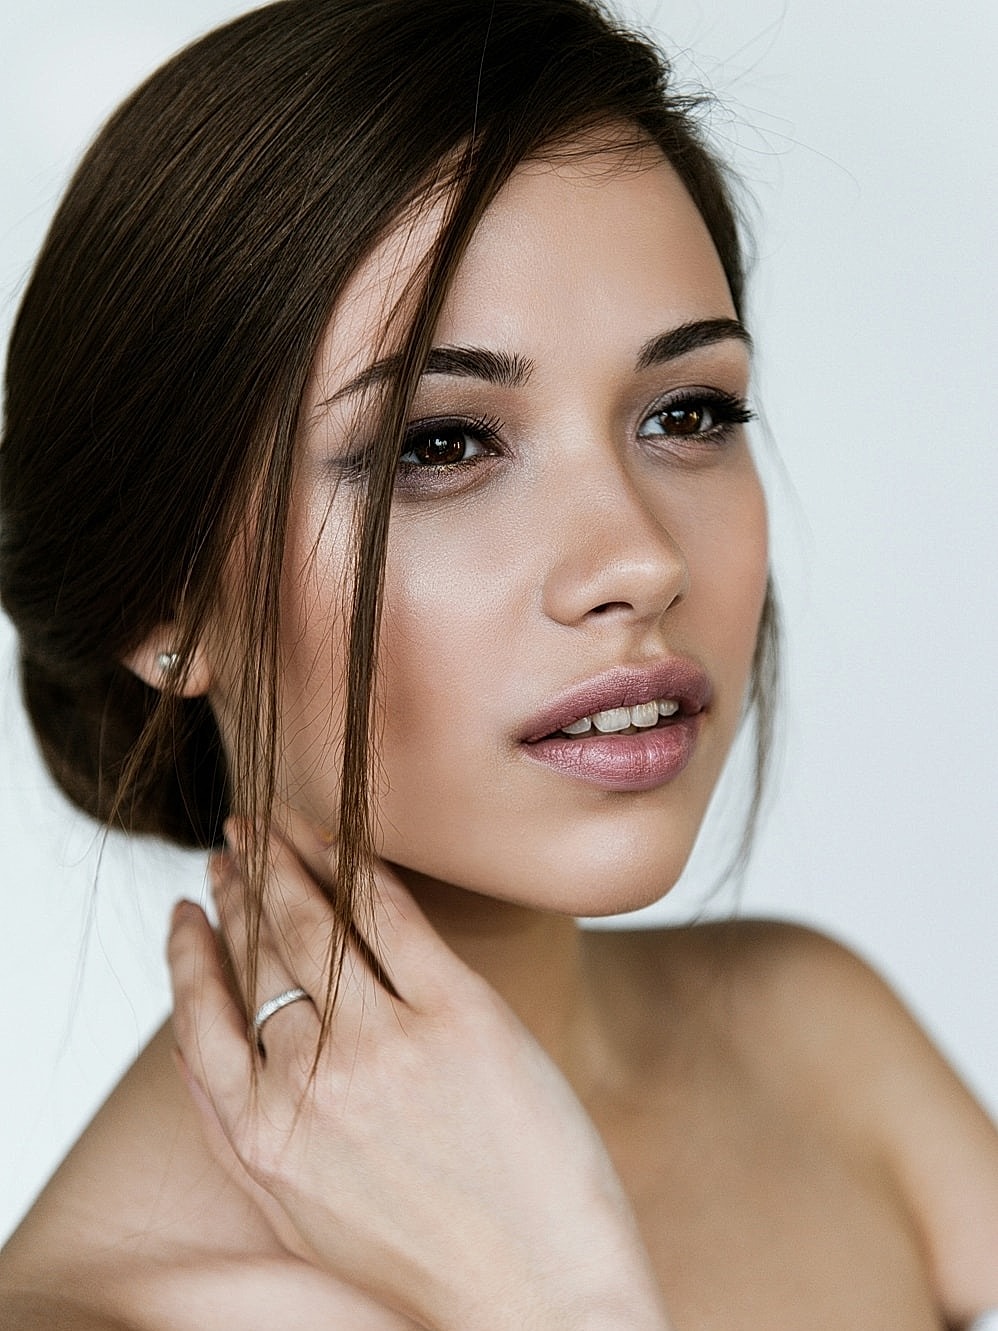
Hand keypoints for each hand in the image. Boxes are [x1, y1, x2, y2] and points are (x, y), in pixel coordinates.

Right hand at [167, 823, 671, 1330]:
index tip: (185, 909)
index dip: (189, 949)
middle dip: (236, 885)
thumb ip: (241, 1127)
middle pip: (256, 954)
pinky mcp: (459, 1015)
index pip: (199, 1013)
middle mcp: (308, 1084)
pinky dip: (350, 862)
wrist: (537, 1297)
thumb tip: (204, 1042)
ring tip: (268, 828)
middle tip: (231, 844)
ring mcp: (383, 1045)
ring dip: (281, 860)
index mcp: (260, 1138)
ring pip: (312, 922)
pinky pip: (388, 913)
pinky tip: (331, 838)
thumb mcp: (300, 1210)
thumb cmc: (421, 1256)